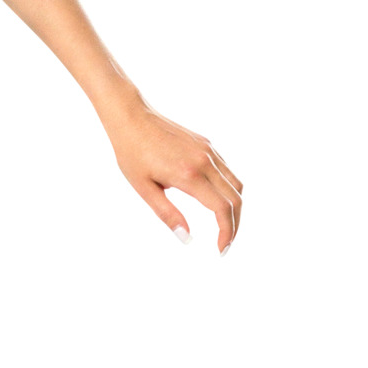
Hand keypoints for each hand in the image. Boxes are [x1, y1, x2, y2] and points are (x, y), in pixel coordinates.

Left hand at [107, 103, 243, 251]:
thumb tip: (186, 238)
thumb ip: (167, 214)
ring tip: (224, 227)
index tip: (221, 249)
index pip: (221, 209)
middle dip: (234, 225)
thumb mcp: (144, 188)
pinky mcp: (208, 145)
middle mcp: (205, 161)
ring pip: (236, 185)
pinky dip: (229, 191)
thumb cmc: (131, 153)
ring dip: (235, 208)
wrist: (132, 117)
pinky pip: (227, 172)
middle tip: (224, 245)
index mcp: (189, 174)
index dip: (226, 232)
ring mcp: (209, 151)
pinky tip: (216, 202)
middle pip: (235, 199)